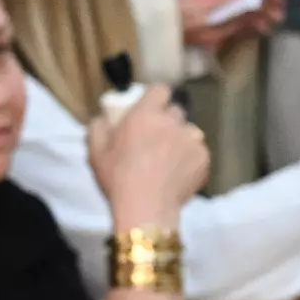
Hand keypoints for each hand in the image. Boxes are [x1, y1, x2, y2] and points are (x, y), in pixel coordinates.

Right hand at [90, 91, 208, 229]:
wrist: (145, 209)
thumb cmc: (118, 179)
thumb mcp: (96, 152)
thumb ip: (98, 127)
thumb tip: (103, 117)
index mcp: (145, 114)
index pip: (160, 90)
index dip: (156, 98)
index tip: (150, 109)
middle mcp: (172, 122)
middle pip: (175, 111)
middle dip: (167, 121)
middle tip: (156, 139)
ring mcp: (191, 140)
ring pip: (189, 131)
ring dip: (180, 139)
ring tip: (169, 160)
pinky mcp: (203, 159)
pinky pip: (198, 152)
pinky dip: (190, 159)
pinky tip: (178, 174)